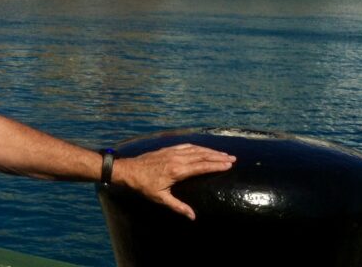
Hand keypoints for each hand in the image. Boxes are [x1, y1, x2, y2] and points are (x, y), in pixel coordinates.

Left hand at [111, 143, 234, 220]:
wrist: (128, 170)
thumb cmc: (144, 186)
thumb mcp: (160, 198)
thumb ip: (178, 206)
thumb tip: (193, 216)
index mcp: (177, 171)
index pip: (201, 166)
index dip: (216, 165)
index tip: (228, 165)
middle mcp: (177, 158)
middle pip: (202, 156)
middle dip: (218, 157)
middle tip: (232, 158)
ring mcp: (172, 152)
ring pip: (195, 149)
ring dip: (210, 150)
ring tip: (223, 153)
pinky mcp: (168, 148)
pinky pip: (186, 145)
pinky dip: (198, 146)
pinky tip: (204, 148)